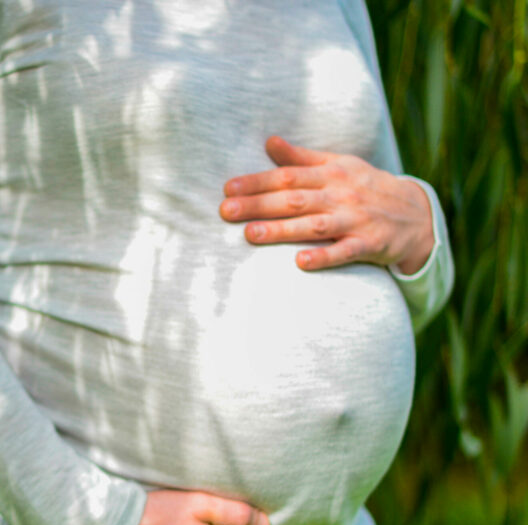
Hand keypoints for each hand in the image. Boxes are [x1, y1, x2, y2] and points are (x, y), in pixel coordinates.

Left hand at [220, 136, 435, 274]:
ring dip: (282, 230)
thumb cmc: (367, 188)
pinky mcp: (370, 244)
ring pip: (314, 225)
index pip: (288, 176)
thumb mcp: (340, 166)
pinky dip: (323, 257)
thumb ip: (302, 158)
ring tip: (250, 234)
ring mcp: (356, 220)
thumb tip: (269, 142)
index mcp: (332, 174)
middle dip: (259, 205)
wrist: (418, 214)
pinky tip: (300, 263)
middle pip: (295, 199)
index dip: (257, 182)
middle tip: (226, 212)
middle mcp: (341, 194)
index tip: (228, 188)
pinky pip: (345, 252)